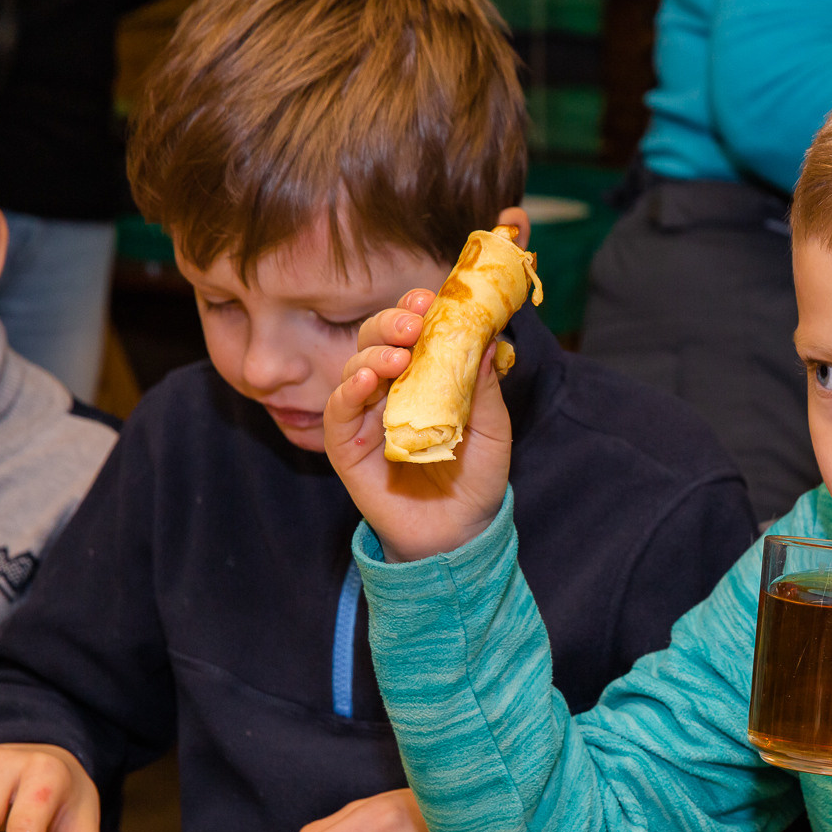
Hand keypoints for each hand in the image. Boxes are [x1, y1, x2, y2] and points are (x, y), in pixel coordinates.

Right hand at [323, 289, 512, 561]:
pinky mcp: (346, 447)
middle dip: (392, 324)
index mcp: (424, 378)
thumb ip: (486, 387)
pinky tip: (367, 382)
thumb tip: (488, 338)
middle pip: (377, 341)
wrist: (460, 533)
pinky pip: (338, 412)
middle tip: (413, 323)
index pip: (413, 333)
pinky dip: (348, 392)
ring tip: (398, 357)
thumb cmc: (476, 479)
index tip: (430, 298)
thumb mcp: (493, 430)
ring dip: (374, 356)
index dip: (417, 311)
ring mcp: (365, 417)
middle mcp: (390, 390)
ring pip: (355, 369)